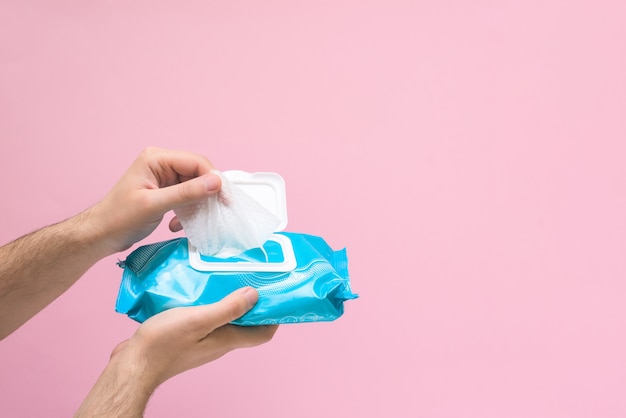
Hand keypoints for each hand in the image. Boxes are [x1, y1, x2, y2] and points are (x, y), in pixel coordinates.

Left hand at [89, 147, 221, 253]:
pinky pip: (187, 197)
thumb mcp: (155, 205)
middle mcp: (161, 164)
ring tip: (191, 222)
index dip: (213, 179)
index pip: (196, 162)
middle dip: (206, 194)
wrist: (101, 235)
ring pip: (194, 187)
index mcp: (156, 159)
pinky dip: (187, 212)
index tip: (225, 199)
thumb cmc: (119, 218)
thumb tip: (216, 183)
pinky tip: (177, 225)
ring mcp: (164, 177)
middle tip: (214, 212)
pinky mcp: (165, 191)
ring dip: (196, 206)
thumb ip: (186, 193)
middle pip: (197, 174)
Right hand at [119, 286, 276, 384]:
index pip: (262, 334)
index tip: (276, 294)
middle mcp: (218, 342)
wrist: (132, 364)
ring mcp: (202, 340)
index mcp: (227, 340)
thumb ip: (228, 308)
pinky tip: (198, 287)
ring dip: (228, 300)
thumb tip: (256, 295)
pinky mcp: (185, 336)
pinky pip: (204, 317)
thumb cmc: (164, 344)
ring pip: (223, 319)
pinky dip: (208, 302)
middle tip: (250, 277)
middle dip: (251, 302)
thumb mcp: (200, 320)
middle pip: (244, 323)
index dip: (273, 317)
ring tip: (225, 276)